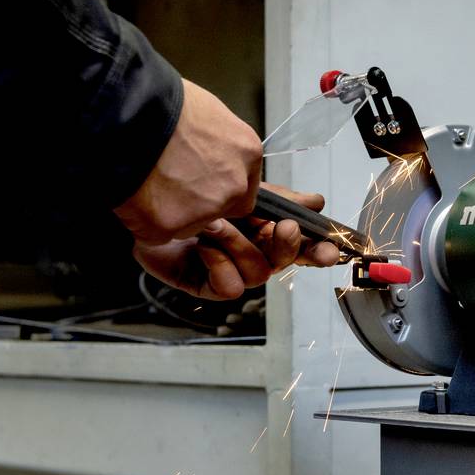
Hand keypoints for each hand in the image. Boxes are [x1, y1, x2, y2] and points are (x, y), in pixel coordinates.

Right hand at [114, 78, 263, 244]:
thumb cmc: (161, 102)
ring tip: (145, 183)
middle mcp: (234, 184)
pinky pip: (156, 232)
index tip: (199, 181)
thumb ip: (218, 142)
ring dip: (170, 213)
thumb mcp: (206, 111)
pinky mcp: (171, 226)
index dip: (217, 186)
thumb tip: (209, 150)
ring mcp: (206, 209)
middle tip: (169, 184)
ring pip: (190, 224)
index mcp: (246, 152)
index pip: (243, 186)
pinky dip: (142, 221)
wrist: (126, 110)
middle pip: (221, 210)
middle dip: (198, 204)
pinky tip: (132, 194)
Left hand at [133, 184, 340, 299]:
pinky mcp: (205, 284)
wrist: (144, 191)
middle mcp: (249, 252)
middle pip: (284, 262)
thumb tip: (316, 202)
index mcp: (262, 229)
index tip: (330, 249)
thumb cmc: (189, 190)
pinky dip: (219, 262)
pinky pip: (230, 286)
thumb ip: (280, 198)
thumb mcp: (242, 188)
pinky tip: (204, 244)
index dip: (317, 249)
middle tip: (283, 227)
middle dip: (288, 246)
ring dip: (240, 245)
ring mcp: (228, 269)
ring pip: (258, 272)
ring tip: (217, 223)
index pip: (299, 244)